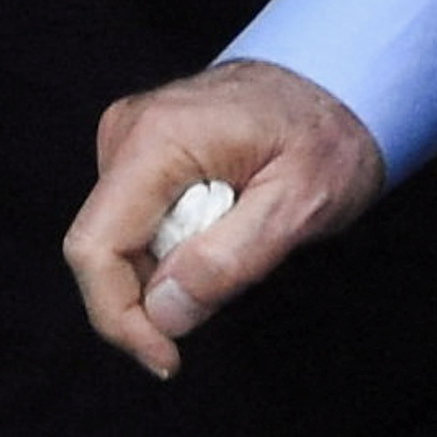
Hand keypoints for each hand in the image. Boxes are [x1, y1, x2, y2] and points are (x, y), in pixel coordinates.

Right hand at [62, 59, 388, 376]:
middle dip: (160, 288)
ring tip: (243, 230)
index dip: (119, 319)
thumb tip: (162, 313)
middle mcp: (128, 132)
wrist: (342, 79)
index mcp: (157, 139)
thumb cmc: (329, 133)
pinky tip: (228, 219)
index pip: (95, 249)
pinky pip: (138, 223)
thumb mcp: (302, 203)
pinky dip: (178, 242)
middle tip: (240, 267)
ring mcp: (129, 138)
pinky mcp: (140, 151)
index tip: (166, 357)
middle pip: (106, 251)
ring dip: (174, 264)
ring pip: (122, 243)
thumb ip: (231, 259)